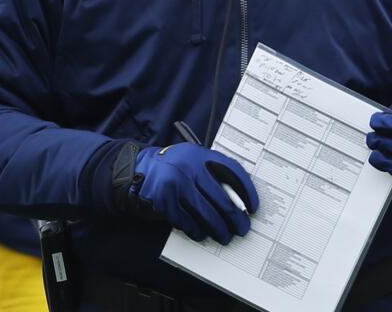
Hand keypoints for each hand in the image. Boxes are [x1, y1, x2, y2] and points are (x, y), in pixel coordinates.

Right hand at [113, 143, 258, 243]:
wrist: (137, 169)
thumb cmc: (172, 168)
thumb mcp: (192, 161)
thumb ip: (212, 173)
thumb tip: (238, 200)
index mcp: (201, 155)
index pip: (232, 171)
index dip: (247, 191)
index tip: (253, 207)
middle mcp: (189, 168)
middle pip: (221, 199)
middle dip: (235, 218)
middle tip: (242, 229)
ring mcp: (176, 185)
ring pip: (206, 214)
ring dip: (218, 230)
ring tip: (224, 237)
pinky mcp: (164, 202)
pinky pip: (187, 222)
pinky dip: (196, 231)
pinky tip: (201, 234)